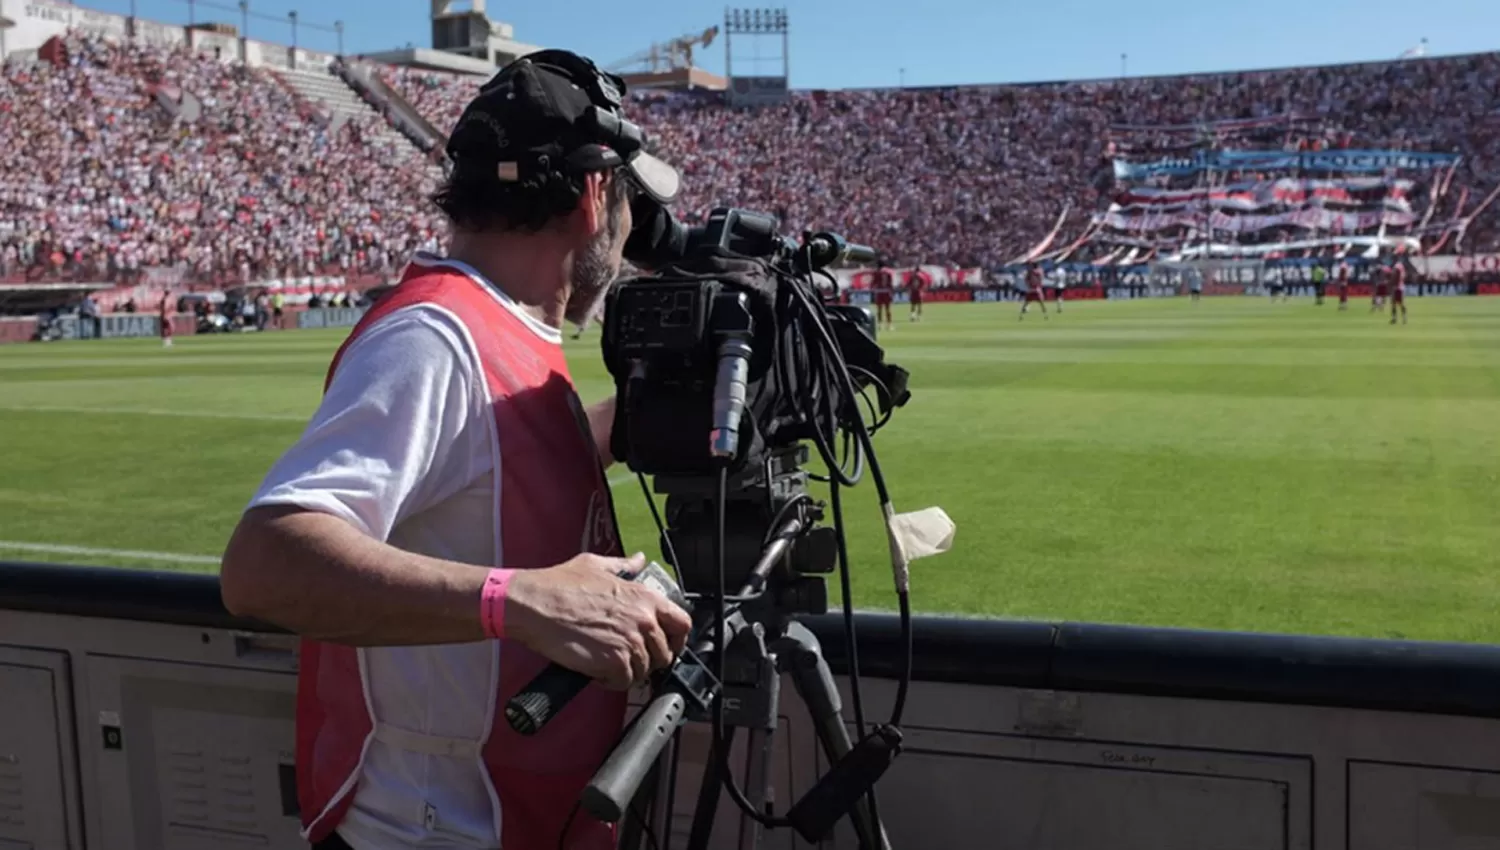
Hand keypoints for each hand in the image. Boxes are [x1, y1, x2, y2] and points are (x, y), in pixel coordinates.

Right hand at [505, 552, 692, 690]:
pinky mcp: (614, 663)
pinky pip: (624, 682)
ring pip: (645, 670)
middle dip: (649, 659)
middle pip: (665, 653)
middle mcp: (643, 620)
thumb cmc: (557, 585)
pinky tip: (598, 671)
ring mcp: (630, 642)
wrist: (532, 604)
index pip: (682, 623)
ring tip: (609, 663)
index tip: (666, 644)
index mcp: (643, 596)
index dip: (676, 638)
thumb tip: (638, 560)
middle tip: (629, 658)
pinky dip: (612, 681)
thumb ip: (624, 566)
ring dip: (629, 671)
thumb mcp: (596, 565)